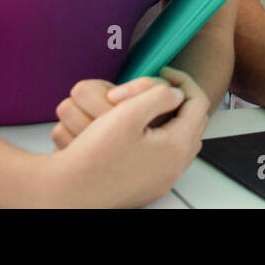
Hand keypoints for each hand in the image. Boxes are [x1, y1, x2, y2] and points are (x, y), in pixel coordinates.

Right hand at [44, 72, 207, 206]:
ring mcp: (161, 180)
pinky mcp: (147, 187)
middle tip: (155, 89)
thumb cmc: (92, 157)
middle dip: (177, 101)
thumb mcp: (128, 113)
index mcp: (175, 147)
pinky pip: (163, 158)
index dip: (182, 81)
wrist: (66, 191)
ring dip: (169, 120)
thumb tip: (175, 94)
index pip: (198, 103)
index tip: (164, 72)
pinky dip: (157, 139)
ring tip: (146, 107)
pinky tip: (137, 131)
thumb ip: (159, 95)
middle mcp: (173, 168)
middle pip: (192, 123)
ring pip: (179, 141)